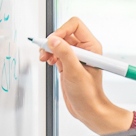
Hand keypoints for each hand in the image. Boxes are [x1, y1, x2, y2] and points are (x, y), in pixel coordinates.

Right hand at [36, 17, 132, 134]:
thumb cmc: (88, 94)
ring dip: (48, 48)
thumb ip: (65, 54)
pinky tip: (48, 62)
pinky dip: (49, 55)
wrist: (88, 110)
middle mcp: (84, 49)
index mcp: (91, 46)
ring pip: (58, 42)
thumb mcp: (75, 72)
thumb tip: (53, 40)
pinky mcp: (68, 63)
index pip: (75, 25)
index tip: (52, 41)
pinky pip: (56, 52)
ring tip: (44, 58)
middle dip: (52, 41)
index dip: (62, 30)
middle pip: (63, 33)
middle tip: (45, 51)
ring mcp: (75, 56)